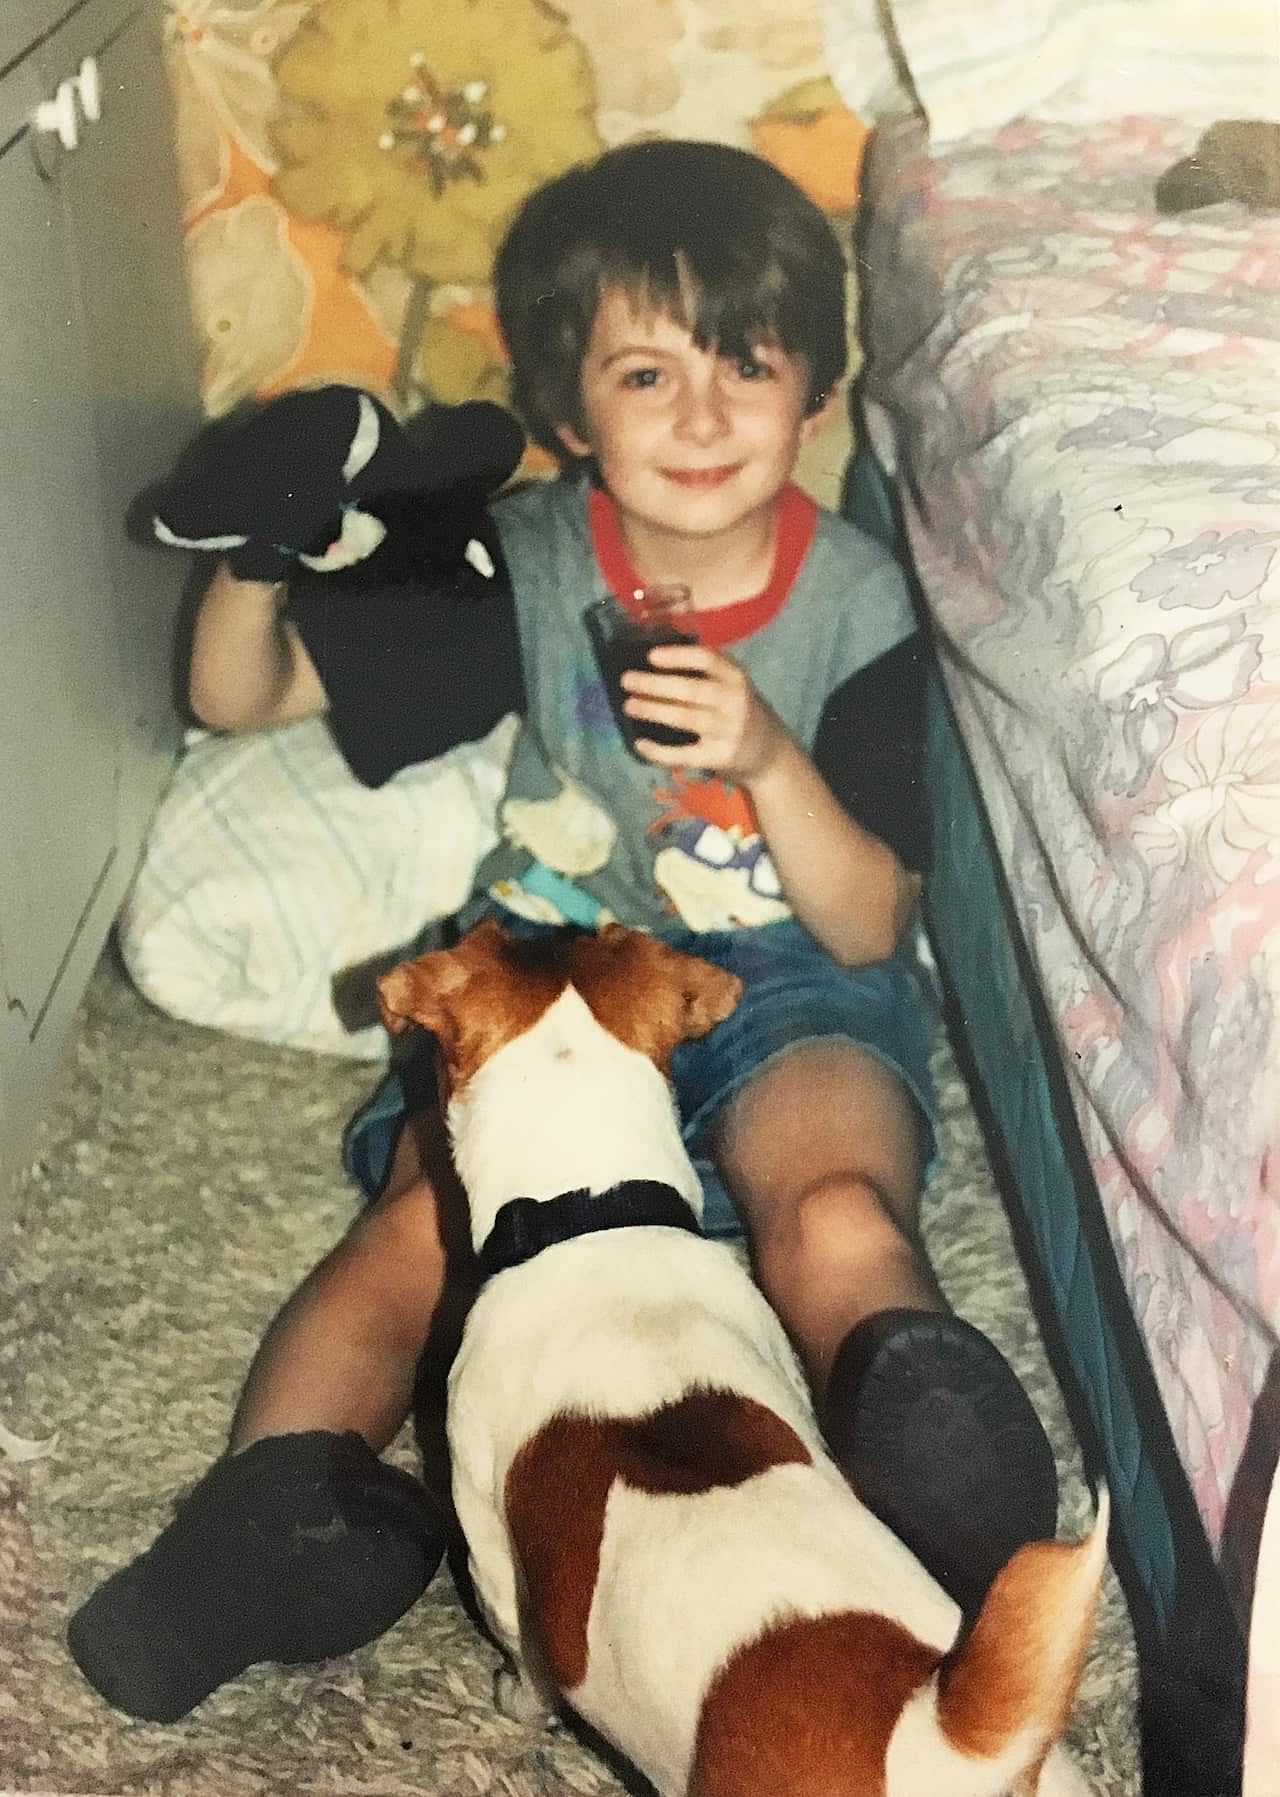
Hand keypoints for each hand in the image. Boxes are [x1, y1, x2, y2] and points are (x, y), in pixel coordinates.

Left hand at [620, 641, 787, 780]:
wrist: (770, 754)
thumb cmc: (740, 711)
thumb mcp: (733, 686)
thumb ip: (706, 673)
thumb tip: (654, 660)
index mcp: (735, 677)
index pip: (707, 659)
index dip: (677, 656)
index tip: (650, 656)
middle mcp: (734, 702)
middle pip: (690, 689)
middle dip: (655, 684)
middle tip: (627, 680)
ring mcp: (727, 731)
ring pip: (685, 718)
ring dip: (653, 710)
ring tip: (629, 705)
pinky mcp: (718, 757)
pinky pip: (684, 754)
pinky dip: (659, 751)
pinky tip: (640, 744)